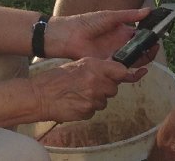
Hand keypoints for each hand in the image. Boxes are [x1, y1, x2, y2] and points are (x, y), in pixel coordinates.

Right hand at [26, 57, 146, 122]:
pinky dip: (89, 107)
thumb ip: (98, 66)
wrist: (40, 95)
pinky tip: (76, 102)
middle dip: (107, 87)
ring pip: (105, 100)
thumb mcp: (79, 64)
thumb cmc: (57, 77)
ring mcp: (93, 99)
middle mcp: (97, 82)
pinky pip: (95, 110)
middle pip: (114, 88)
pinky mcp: (88, 112)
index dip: (126, 74)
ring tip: (80, 93)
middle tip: (92, 84)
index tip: (134, 74)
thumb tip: (115, 68)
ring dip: (97, 98)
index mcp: (95, 66)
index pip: (121, 71)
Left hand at [45, 8, 152, 60]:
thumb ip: (129, 15)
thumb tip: (148, 11)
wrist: (69, 35)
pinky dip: (133, 71)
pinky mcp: (108, 65)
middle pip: (140, 50)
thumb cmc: (87, 23)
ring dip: (144, 58)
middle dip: (150, 49)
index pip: (141, 37)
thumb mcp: (111, 16)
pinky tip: (140, 67)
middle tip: (156, 46)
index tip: (158, 35)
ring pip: (134, 60)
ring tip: (150, 53)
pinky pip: (122, 70)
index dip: (150, 37)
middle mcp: (121, 45)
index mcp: (122, 32)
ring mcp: (115, 56)